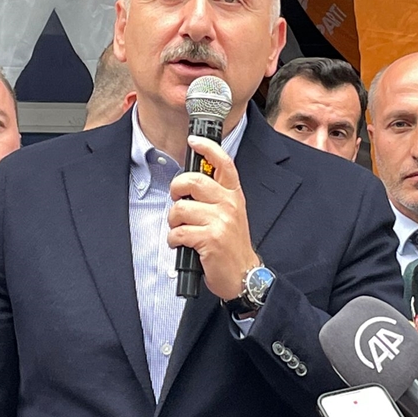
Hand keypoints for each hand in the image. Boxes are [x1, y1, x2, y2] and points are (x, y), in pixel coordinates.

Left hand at [168, 136, 257, 300]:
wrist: (243, 274)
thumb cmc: (231, 244)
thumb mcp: (231, 214)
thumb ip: (216, 196)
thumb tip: (189, 183)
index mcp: (234, 195)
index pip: (223, 163)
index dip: (207, 148)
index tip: (194, 141)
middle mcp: (229, 204)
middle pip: (193, 181)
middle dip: (176, 189)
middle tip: (178, 201)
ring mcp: (221, 221)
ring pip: (180, 209)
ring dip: (174, 222)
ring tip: (183, 231)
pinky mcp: (211, 239)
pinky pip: (178, 232)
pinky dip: (174, 240)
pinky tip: (182, 244)